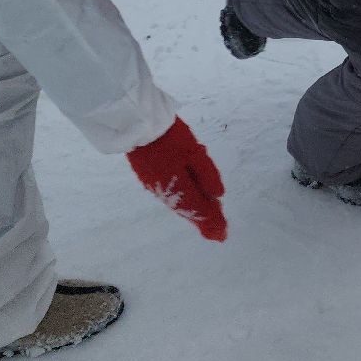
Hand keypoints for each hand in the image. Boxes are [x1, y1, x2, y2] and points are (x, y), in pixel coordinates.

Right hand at [126, 118, 227, 241]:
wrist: (138, 125)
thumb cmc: (169, 137)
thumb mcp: (194, 152)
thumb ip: (207, 174)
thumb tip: (219, 195)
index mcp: (179, 188)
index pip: (199, 210)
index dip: (212, 222)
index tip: (222, 235)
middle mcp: (166, 193)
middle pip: (188, 211)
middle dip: (204, 222)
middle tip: (217, 233)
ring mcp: (155, 187)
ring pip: (179, 205)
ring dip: (193, 213)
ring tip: (206, 221)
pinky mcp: (149, 179)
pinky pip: (171, 197)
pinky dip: (183, 203)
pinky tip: (189, 202)